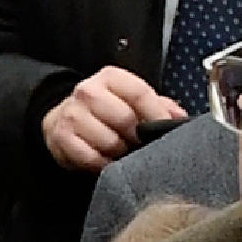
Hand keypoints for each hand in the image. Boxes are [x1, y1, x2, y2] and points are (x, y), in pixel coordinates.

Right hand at [41, 63, 172, 172]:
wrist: (63, 119)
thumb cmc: (104, 110)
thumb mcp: (129, 99)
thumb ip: (158, 105)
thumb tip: (179, 118)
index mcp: (110, 77)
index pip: (139, 93)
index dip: (156, 114)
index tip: (167, 129)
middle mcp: (88, 91)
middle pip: (125, 119)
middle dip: (137, 136)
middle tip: (141, 144)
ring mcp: (73, 114)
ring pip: (109, 141)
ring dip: (120, 152)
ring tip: (123, 151)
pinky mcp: (61, 137)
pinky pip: (91, 158)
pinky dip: (103, 164)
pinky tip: (107, 160)